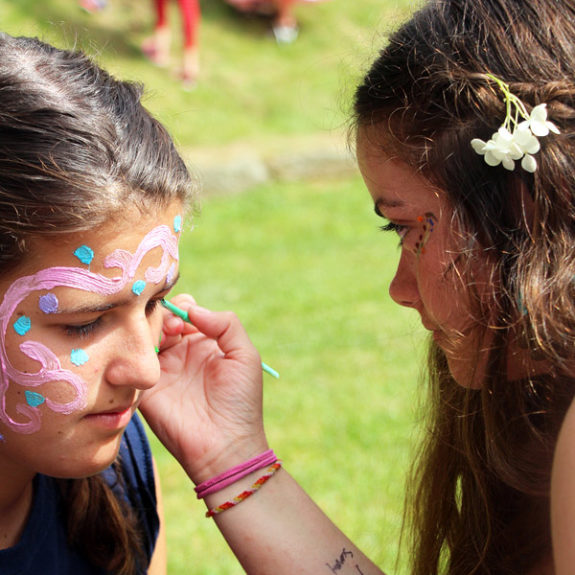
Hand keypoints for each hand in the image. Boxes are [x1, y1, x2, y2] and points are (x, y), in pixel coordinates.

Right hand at [139, 294, 268, 483]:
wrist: (224, 445)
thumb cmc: (240, 401)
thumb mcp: (245, 356)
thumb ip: (226, 324)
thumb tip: (193, 310)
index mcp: (205, 342)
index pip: (187, 311)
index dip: (184, 307)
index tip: (187, 315)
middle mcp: (181, 352)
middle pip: (162, 319)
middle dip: (165, 315)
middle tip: (175, 327)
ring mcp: (161, 368)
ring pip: (144, 335)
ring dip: (151, 329)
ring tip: (166, 337)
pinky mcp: (144, 386)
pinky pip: (131, 361)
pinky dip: (135, 349)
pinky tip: (148, 350)